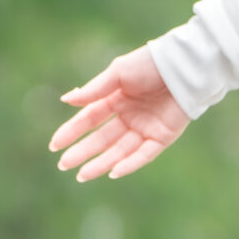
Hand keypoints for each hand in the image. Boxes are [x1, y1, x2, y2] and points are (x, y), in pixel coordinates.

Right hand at [48, 46, 188, 181]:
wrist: (184, 65)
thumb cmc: (150, 63)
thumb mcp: (118, 73)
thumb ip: (94, 90)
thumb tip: (66, 100)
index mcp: (117, 99)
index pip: (89, 119)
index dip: (72, 132)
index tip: (55, 145)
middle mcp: (129, 116)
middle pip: (101, 139)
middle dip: (82, 152)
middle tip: (63, 165)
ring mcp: (145, 128)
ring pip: (119, 151)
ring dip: (100, 163)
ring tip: (82, 175)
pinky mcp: (162, 137)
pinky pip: (143, 155)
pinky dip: (129, 164)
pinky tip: (113, 172)